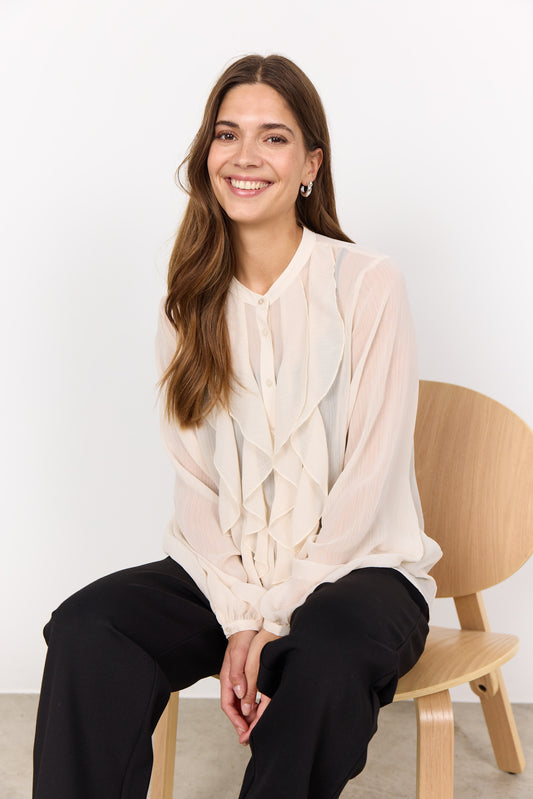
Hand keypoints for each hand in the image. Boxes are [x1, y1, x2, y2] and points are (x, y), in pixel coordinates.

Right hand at [237, 629, 279, 744]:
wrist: (247, 627)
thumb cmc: (242, 640)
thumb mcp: (240, 656)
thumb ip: (238, 675)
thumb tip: (239, 695)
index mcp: (227, 679)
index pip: (228, 705)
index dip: (235, 720)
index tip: (243, 730)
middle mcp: (231, 682)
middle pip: (234, 708)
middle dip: (241, 723)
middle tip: (250, 735)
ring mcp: (238, 680)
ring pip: (240, 704)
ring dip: (247, 716)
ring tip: (256, 727)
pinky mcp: (246, 677)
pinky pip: (246, 697)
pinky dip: (251, 706)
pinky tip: (259, 710)